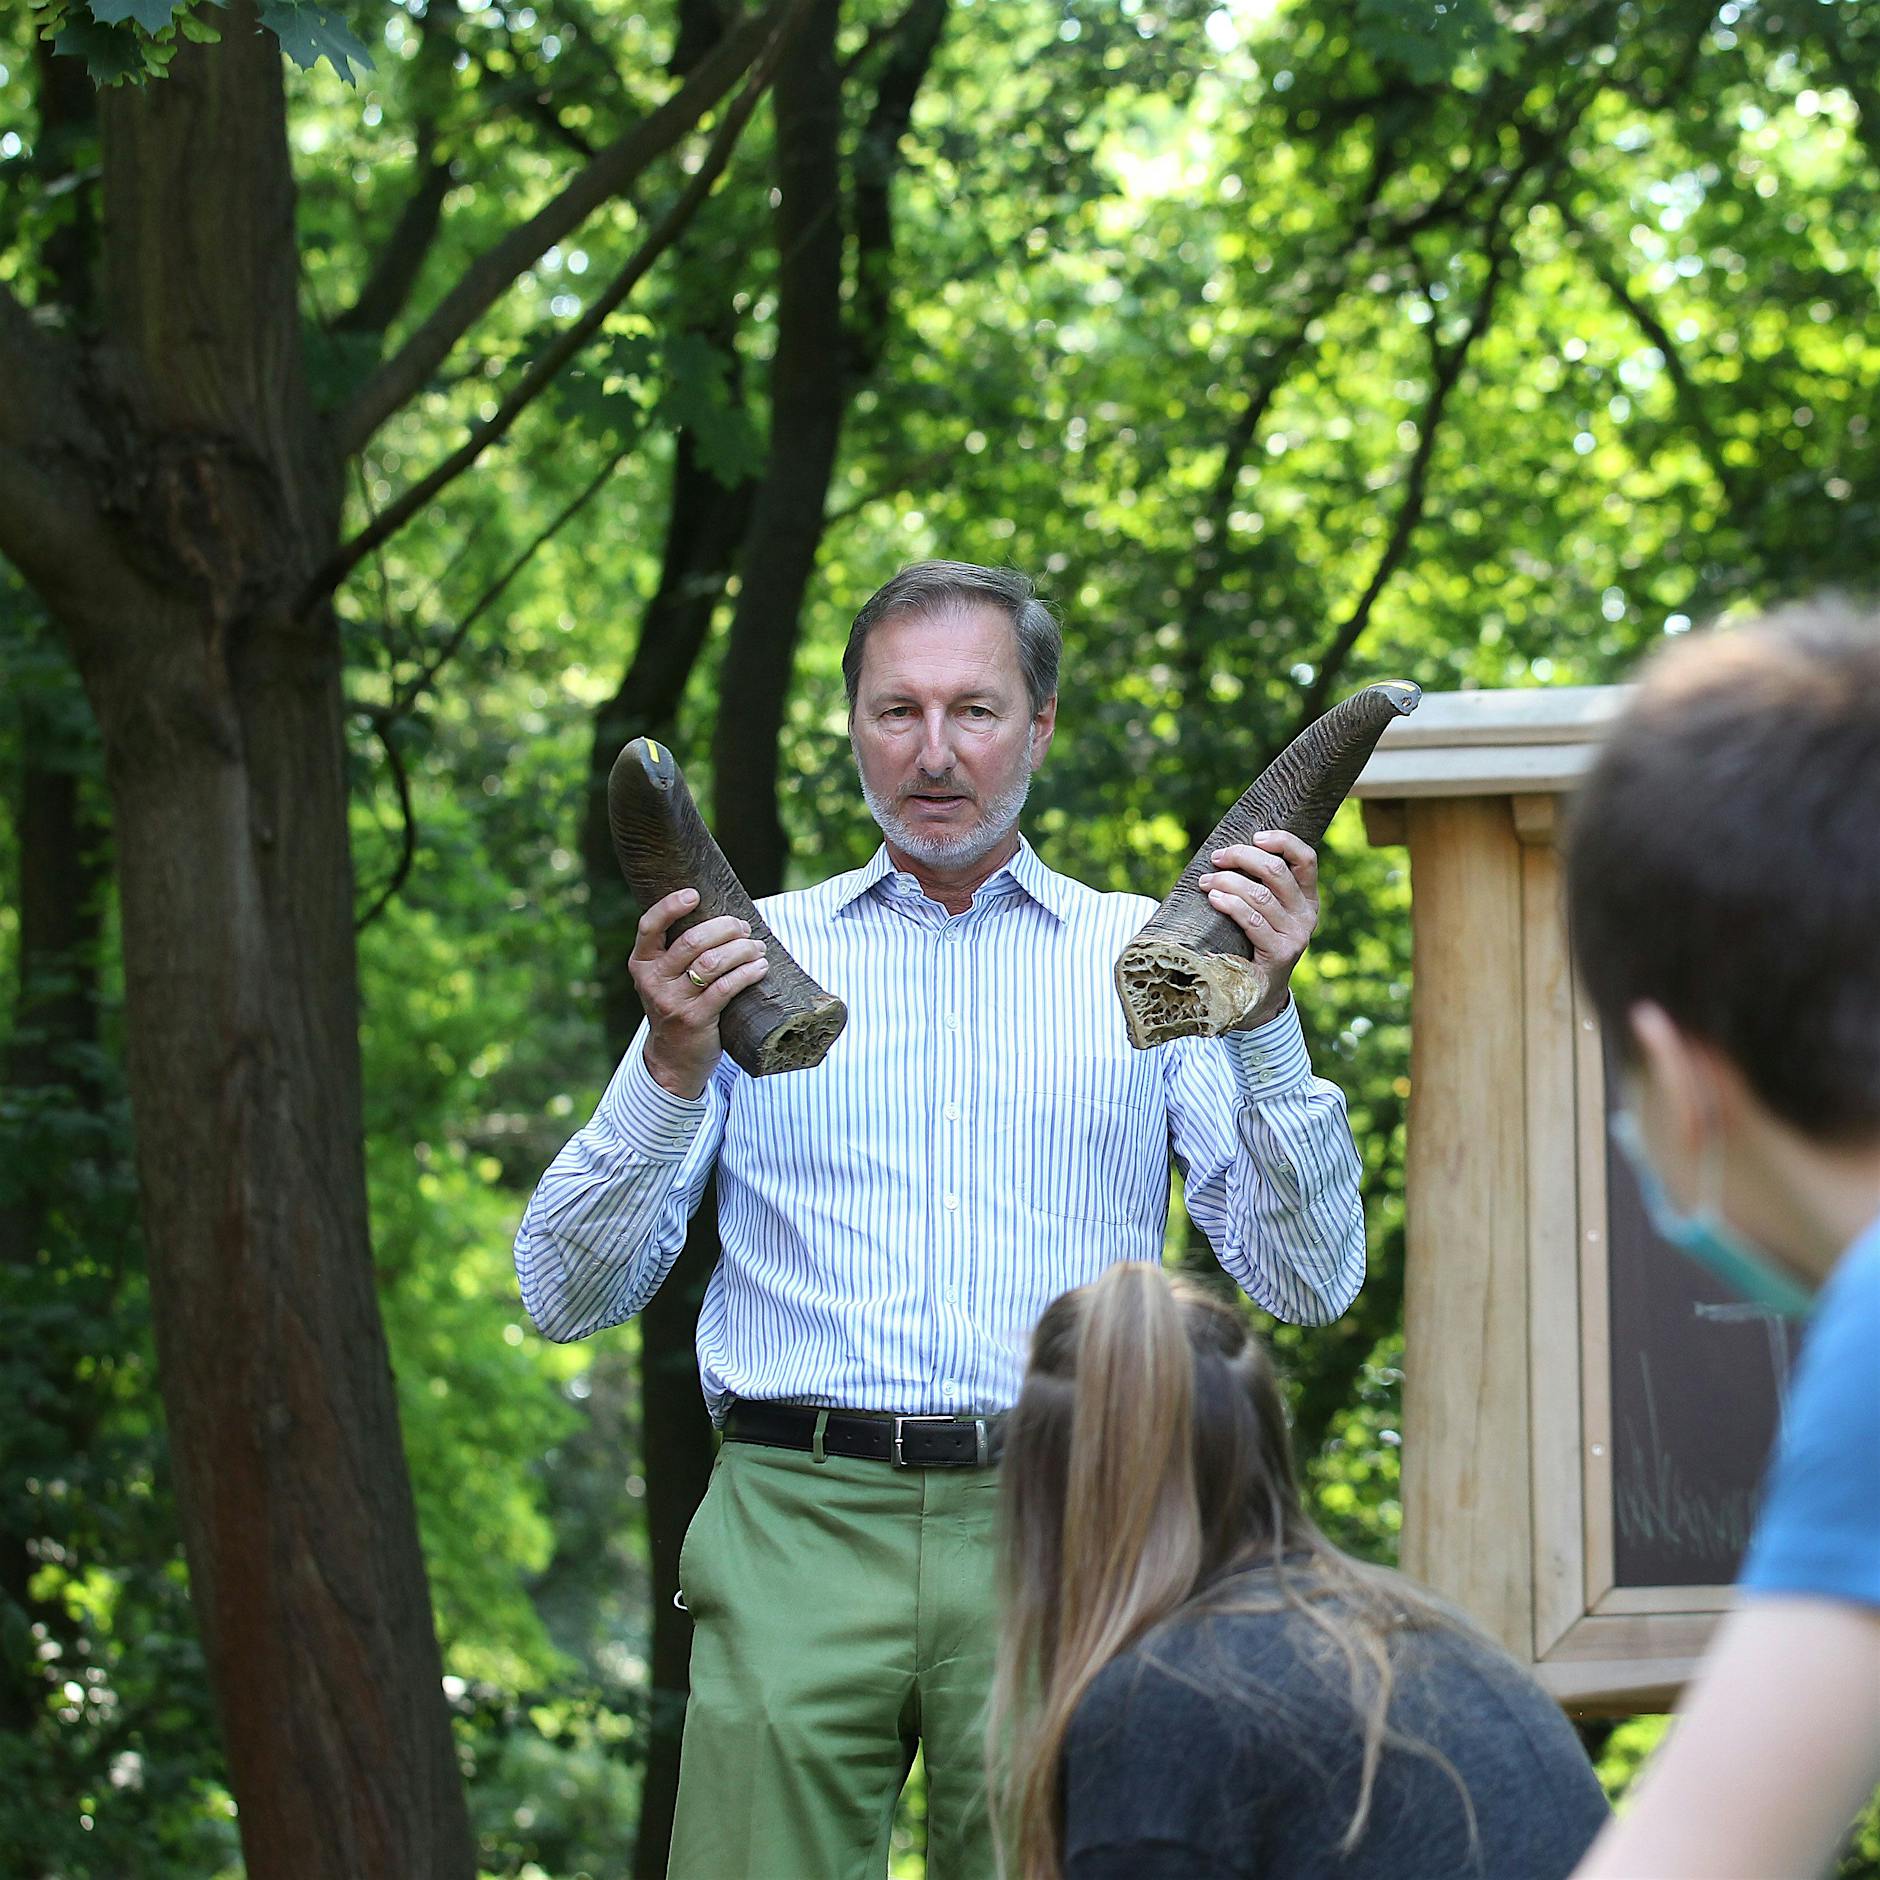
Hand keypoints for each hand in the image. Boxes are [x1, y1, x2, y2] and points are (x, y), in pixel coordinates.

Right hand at [628, 887, 768, 1097]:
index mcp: (642, 963)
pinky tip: (760, 967)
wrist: (673, 1059)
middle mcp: (653, 980)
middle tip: (744, 928)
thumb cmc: (678, 1007)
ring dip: (742, 950)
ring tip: (757, 948)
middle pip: (692, 941)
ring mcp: (673, 1001)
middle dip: (725, 928)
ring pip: (712, 962)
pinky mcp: (695, 1018)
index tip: (694, 894)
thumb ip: (680, 951)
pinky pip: (726, 987)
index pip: (649, 926)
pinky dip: (748, 973)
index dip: (671, 906)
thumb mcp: (666, 979)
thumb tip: (724, 915)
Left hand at [1198, 831, 1319, 1029]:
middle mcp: (1306, 915)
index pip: (1306, 859)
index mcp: (1307, 899)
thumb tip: (1226, 853)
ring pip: (1260, 894)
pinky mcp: (1281, 954)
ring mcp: (1296, 936)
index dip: (1282, 841)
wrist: (1257, 998)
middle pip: (1277, 871)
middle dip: (1242, 857)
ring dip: (1227, 882)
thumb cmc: (1251, 945)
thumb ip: (1257, 886)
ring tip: (1206, 882)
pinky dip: (1230, 905)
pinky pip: (1253, 920)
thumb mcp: (1263, 913)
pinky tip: (1214, 900)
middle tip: (1216, 858)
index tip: (1255, 836)